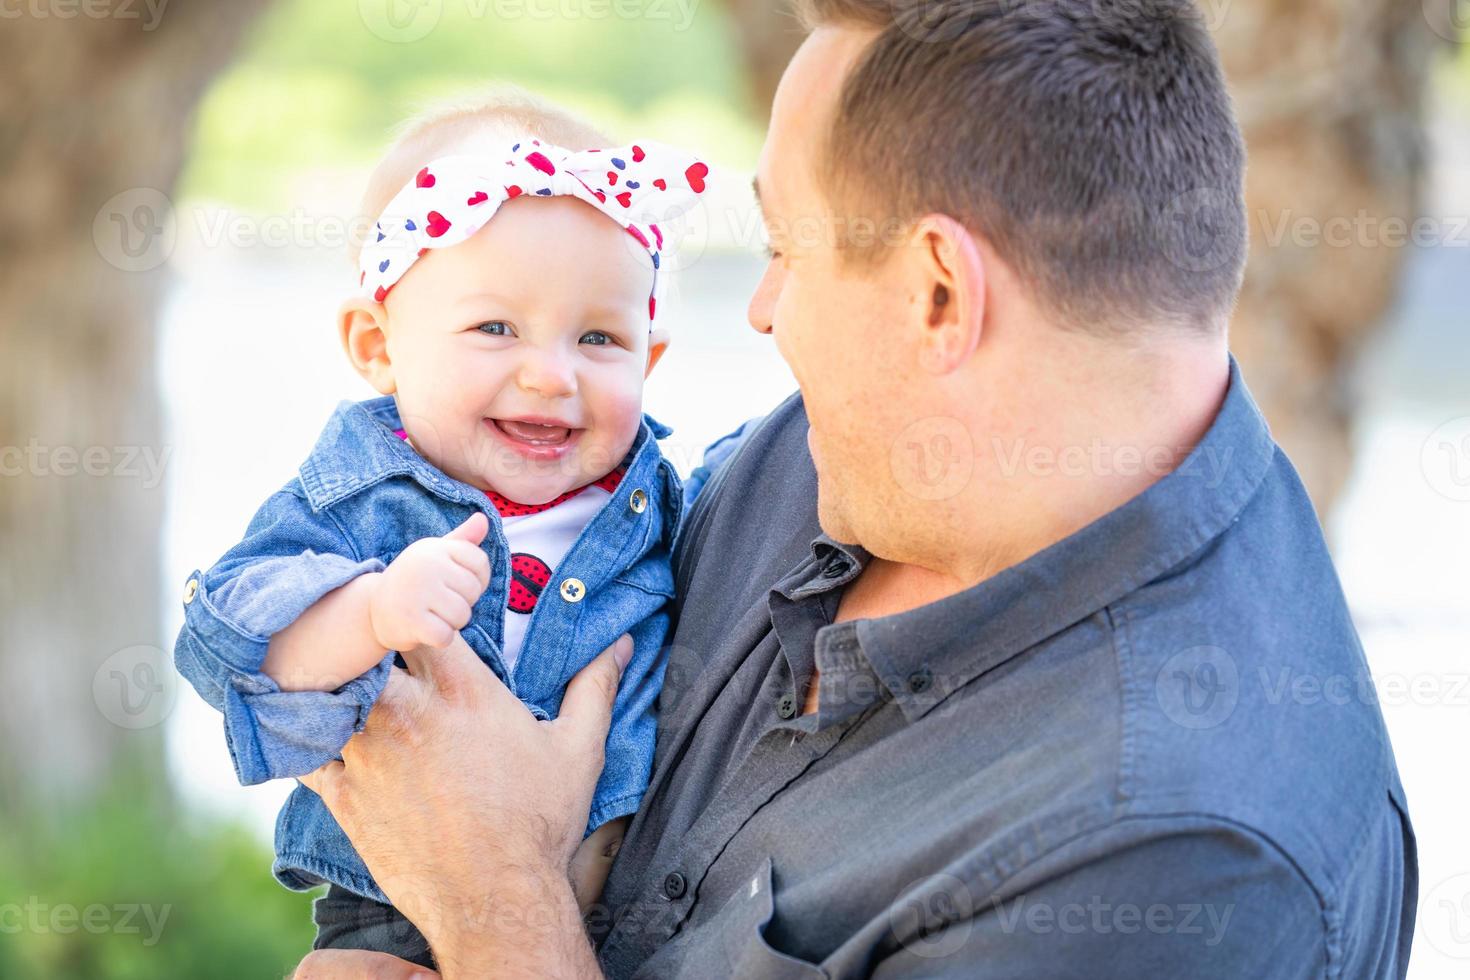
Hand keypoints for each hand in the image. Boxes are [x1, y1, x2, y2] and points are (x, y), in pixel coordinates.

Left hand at [299, 631, 630, 977]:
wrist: (496, 900)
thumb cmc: (538, 824)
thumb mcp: (579, 748)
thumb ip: (596, 687)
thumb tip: (622, 644)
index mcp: (461, 688)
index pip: (420, 610)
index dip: (417, 593)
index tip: (424, 601)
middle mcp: (406, 711)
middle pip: (362, 638)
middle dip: (365, 629)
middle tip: (372, 631)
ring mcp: (367, 751)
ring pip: (325, 687)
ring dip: (334, 677)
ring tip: (342, 673)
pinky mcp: (343, 794)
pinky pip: (302, 745)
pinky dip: (306, 731)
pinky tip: (319, 729)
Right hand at [369, 513, 490, 650]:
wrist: (373, 611)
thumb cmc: (414, 582)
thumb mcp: (435, 556)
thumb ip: (462, 540)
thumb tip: (483, 519)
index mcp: (434, 548)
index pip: (480, 562)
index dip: (477, 580)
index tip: (456, 584)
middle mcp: (425, 565)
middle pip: (473, 591)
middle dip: (462, 604)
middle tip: (438, 603)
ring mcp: (417, 591)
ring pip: (462, 616)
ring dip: (451, 623)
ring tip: (431, 615)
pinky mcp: (411, 619)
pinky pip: (446, 636)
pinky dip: (440, 639)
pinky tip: (425, 630)